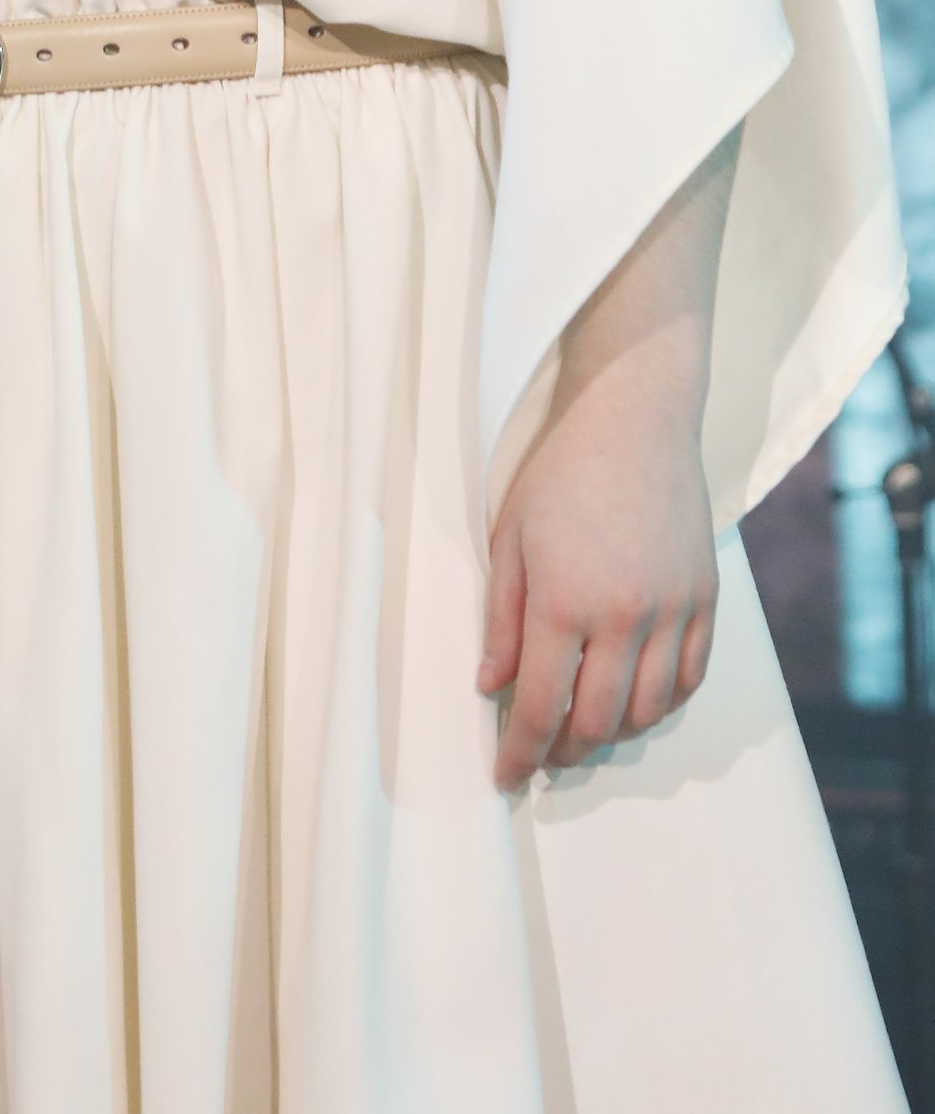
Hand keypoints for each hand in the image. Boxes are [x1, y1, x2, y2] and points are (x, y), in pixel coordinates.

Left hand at [478, 338, 718, 789]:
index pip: (540, 707)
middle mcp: (624, 618)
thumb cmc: (559, 472)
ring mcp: (673, 612)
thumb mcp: (508, 539)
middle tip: (543, 753)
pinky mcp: (706, 600)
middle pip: (599, 722)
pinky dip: (662, 703)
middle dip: (565, 751)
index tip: (506, 777)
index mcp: (564, 603)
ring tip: (585, 728)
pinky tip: (636, 700)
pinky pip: (690, 679)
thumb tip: (491, 687)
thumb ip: (500, 620)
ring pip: (649, 711)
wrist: (634, 420)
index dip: (520, 753)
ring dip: (614, 733)